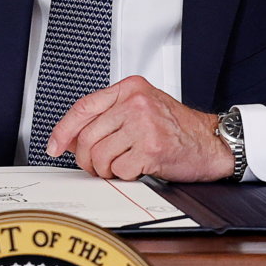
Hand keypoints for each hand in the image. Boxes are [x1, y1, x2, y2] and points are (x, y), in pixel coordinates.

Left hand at [45, 76, 232, 182]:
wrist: (212, 142)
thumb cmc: (177, 128)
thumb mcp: (142, 108)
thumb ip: (109, 115)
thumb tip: (69, 137)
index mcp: (130, 88)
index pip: (83, 107)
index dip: (63, 130)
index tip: (54, 145)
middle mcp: (136, 103)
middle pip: (87, 136)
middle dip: (85, 158)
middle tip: (95, 165)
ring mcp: (144, 125)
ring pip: (99, 155)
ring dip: (104, 169)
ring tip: (118, 167)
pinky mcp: (151, 149)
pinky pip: (119, 170)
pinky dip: (123, 176)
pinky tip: (135, 169)